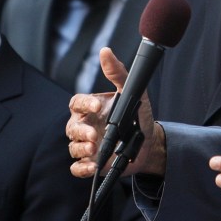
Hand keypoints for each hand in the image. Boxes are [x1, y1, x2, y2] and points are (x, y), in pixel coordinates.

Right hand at [66, 47, 164, 178]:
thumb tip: (105, 51)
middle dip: (80, 131)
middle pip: (71, 127)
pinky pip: (77, 167)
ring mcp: (87, 145)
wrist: (149, 143)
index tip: (98, 106)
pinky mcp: (91, 162)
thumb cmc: (137, 115)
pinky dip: (81, 168)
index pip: (77, 103)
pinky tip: (92, 166)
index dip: (84, 104)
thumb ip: (118, 73)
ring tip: (94, 148)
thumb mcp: (132, 92)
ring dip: (80, 148)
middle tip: (94, 134)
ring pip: (73, 146)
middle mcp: (86, 125)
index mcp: (91, 108)